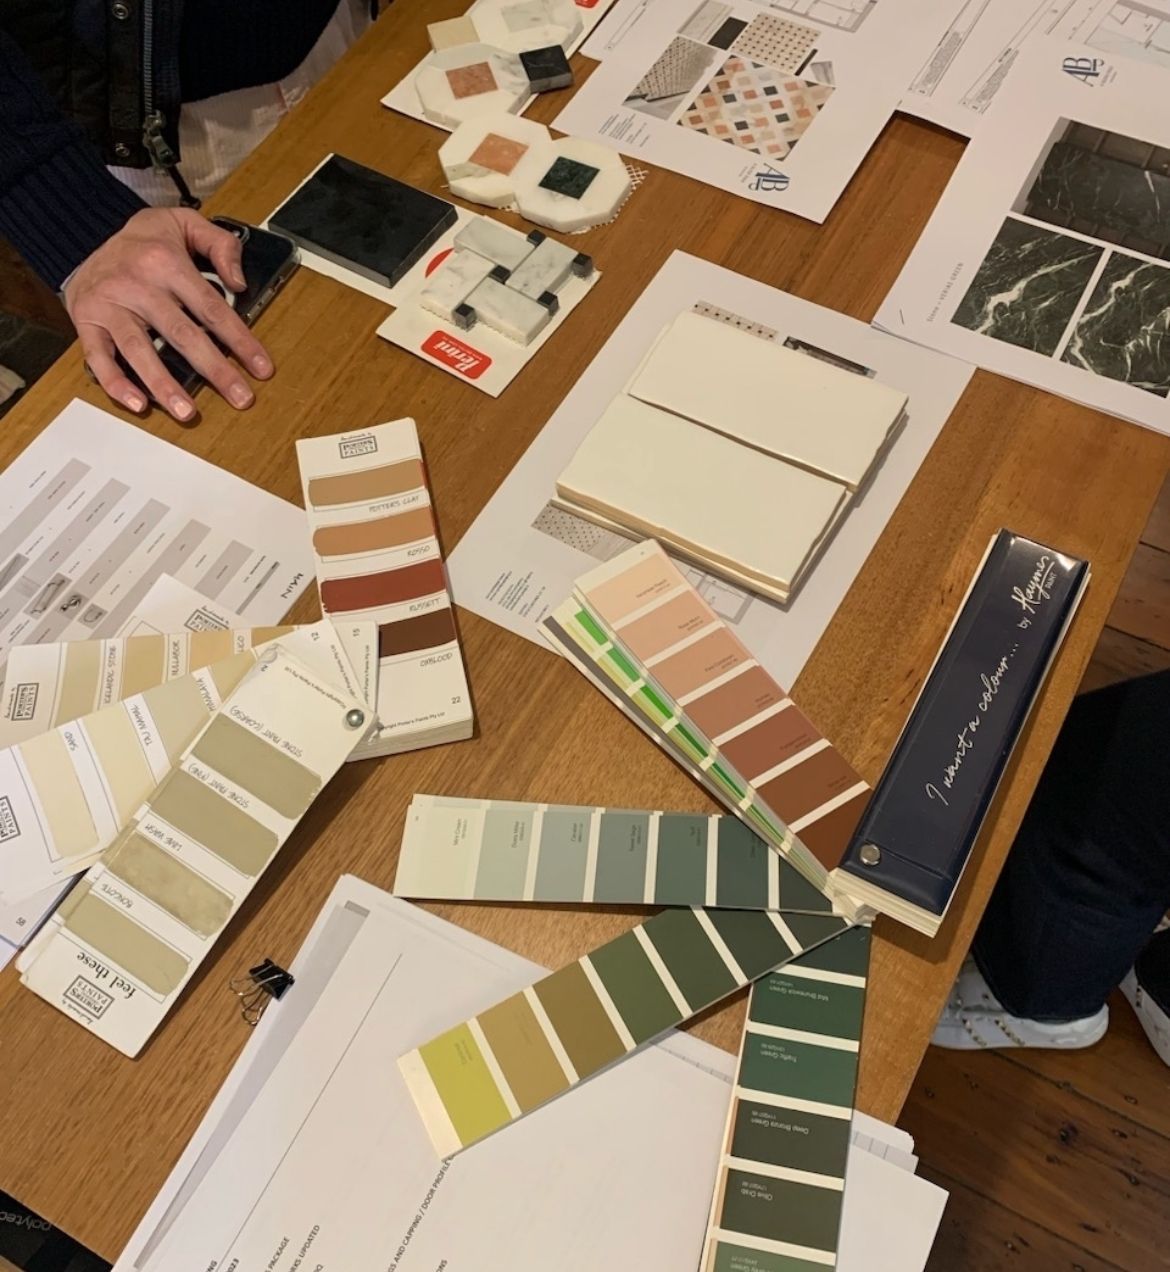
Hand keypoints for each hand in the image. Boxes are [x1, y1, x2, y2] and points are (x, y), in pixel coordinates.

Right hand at [63, 207, 273, 420]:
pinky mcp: (87, 320)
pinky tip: (138, 404)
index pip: (211, 308)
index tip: (261, 368)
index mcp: (166, 262)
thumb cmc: (144, 240)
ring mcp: (110, 305)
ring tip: (188, 412)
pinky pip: (98, 357)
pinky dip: (116, 383)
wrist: (83, 233)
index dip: (239, 341)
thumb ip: (219, 244)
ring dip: (164, 385)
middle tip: (240, 398)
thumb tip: (240, 282)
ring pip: (139, 350)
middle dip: (215, 370)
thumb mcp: (183, 222)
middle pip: (182, 334)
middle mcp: (137, 285)